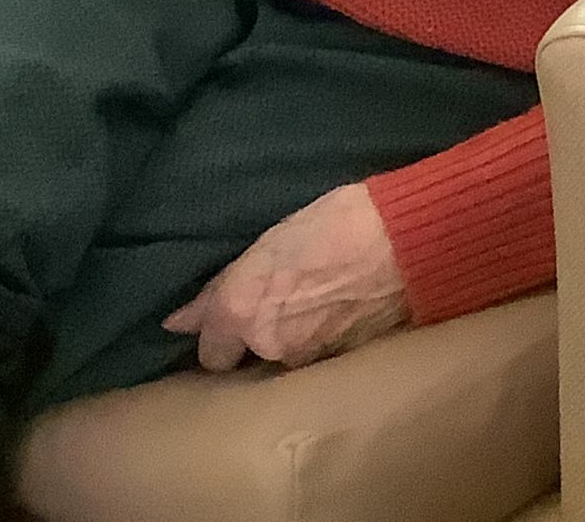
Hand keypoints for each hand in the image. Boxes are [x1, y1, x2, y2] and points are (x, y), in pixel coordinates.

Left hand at [164, 184, 410, 371]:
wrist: (407, 237)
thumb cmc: (337, 222)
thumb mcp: (270, 243)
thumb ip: (220, 289)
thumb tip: (177, 323)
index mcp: (239, 313)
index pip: (211, 355)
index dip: (224, 338)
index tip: (239, 321)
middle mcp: (266, 345)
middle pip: (252, 359)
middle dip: (263, 340)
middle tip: (288, 306)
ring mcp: (309, 358)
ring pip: (288, 360)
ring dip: (297, 340)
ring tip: (322, 305)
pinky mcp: (344, 361)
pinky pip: (322, 358)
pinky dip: (328, 341)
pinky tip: (344, 312)